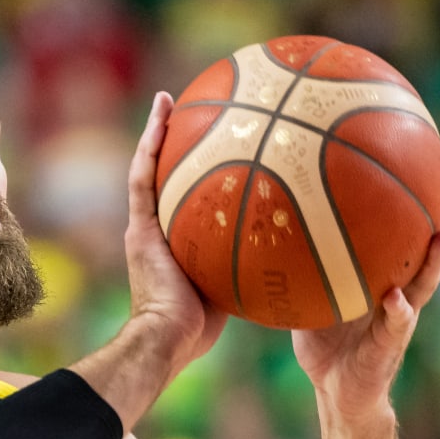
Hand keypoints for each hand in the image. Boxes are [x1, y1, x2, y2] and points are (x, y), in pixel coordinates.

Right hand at [125, 92, 228, 375]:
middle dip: (177, 143)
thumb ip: (255, 263)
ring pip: (149, 168)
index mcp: (174, 242)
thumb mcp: (237, 288)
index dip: (199, 171)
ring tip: (168, 99)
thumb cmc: (202, 328)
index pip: (187, 198)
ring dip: (157, 132)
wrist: (168, 339)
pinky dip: (150, 145)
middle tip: (194, 110)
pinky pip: (143, 178)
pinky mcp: (138, 228)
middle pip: (167, 177)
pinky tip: (163, 115)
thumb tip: (301, 249)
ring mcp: (144, 227)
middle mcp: (156, 230)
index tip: (217, 142)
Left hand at [293, 181, 439, 419]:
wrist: (335, 392)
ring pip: (424, 285)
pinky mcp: (388, 348)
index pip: (409, 235)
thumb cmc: (324, 343)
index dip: (422, 203)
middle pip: (430, 251)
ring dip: (436, 260)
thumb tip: (270, 228)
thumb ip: (302, 268)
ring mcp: (399, 321)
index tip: (430, 165)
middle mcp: (401, 294)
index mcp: (387, 280)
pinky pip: (395, 327)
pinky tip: (397, 298)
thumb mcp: (310, 298)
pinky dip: (397, 312)